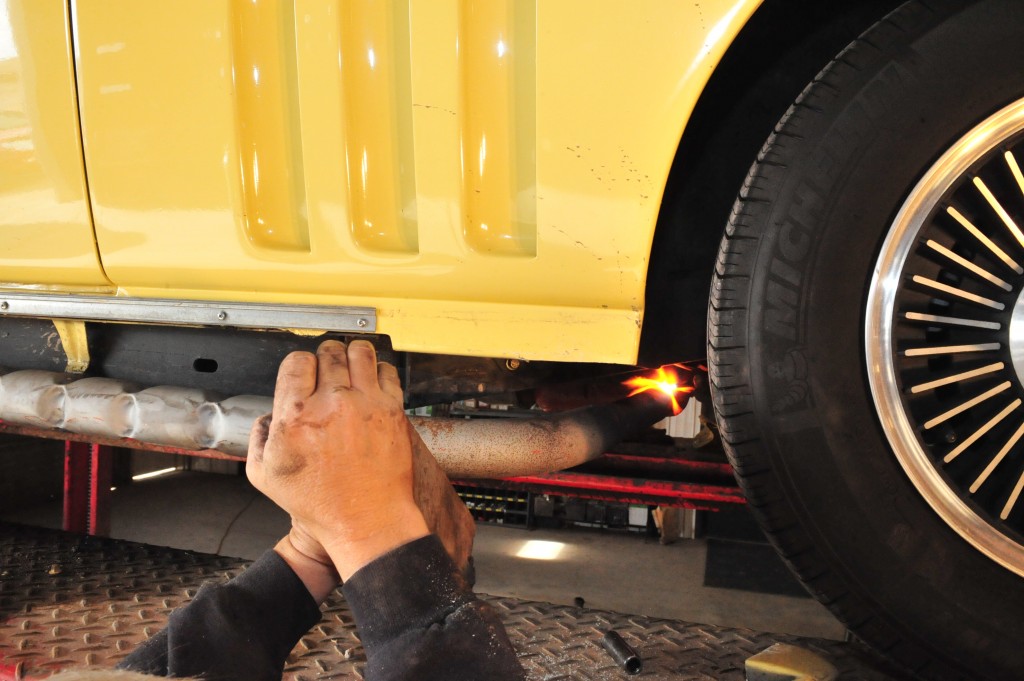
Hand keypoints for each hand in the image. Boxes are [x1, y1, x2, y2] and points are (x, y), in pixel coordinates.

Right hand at [247, 340, 428, 579]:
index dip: (299, 365)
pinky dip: (378, 369)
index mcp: (296, 417)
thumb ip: (256, 439)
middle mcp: (331, 404)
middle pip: (329, 351)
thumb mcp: (265, 477)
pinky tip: (372, 381)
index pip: (297, 361)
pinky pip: (387, 369)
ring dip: (353, 354)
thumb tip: (265, 417)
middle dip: (326, 357)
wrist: (367, 520)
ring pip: (360, 351)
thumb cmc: (321, 505)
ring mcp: (365, 404)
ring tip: (351, 366)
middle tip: (328, 371)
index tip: (304, 374)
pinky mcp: (392, 410)